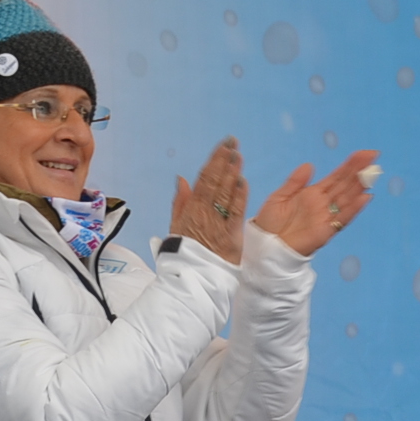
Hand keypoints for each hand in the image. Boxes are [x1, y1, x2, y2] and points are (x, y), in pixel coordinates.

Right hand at [171, 138, 245, 263]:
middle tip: (233, 143)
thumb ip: (180, 201)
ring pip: (225, 193)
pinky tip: (243, 181)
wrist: (192, 276)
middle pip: (215, 181)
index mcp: (192, 208)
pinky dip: (239, 196)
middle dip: (225, 160)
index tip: (223, 146)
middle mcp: (204, 212)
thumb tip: (181, 178)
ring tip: (238, 155)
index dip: (215, 161)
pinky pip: (235, 212)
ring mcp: (217, 222)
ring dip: (232, 173)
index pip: (205, 178)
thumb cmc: (184, 252)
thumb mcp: (176, 225)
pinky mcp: (230, 235)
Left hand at [255, 149, 380, 256]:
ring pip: (347, 198)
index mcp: (312, 194)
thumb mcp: (279, 197)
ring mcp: (326, 217)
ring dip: (360, 186)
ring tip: (372, 172)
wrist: (264, 247)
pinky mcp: (326, 232)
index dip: (349, 165)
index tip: (364, 153)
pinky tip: (365, 197)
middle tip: (373, 155)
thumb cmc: (269, 224)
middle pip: (345, 185)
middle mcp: (323, 204)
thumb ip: (295, 182)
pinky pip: (342, 219)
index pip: (336, 177)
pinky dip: (354, 209)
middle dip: (359, 170)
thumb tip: (309, 165)